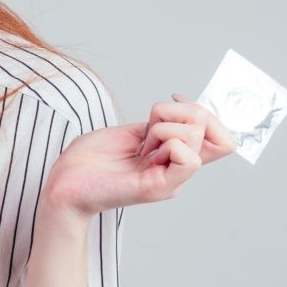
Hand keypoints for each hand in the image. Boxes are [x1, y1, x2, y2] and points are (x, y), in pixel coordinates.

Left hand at [42, 93, 239, 222]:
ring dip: (161, 126)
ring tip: (139, 146)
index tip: (173, 98)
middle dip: (173, 111)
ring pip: (194, 134)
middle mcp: (179, 169)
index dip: (204, 110)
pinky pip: (187, 156)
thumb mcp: (136, 132)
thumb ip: (165, 125)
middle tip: (145, 132)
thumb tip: (193, 110)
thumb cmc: (92, 158)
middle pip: (206, 125)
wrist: (66, 182)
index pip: (220, 136)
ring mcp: (172, 179)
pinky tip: (143, 152)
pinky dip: (166, 141)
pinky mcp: (159, 187)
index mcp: (176, 157)